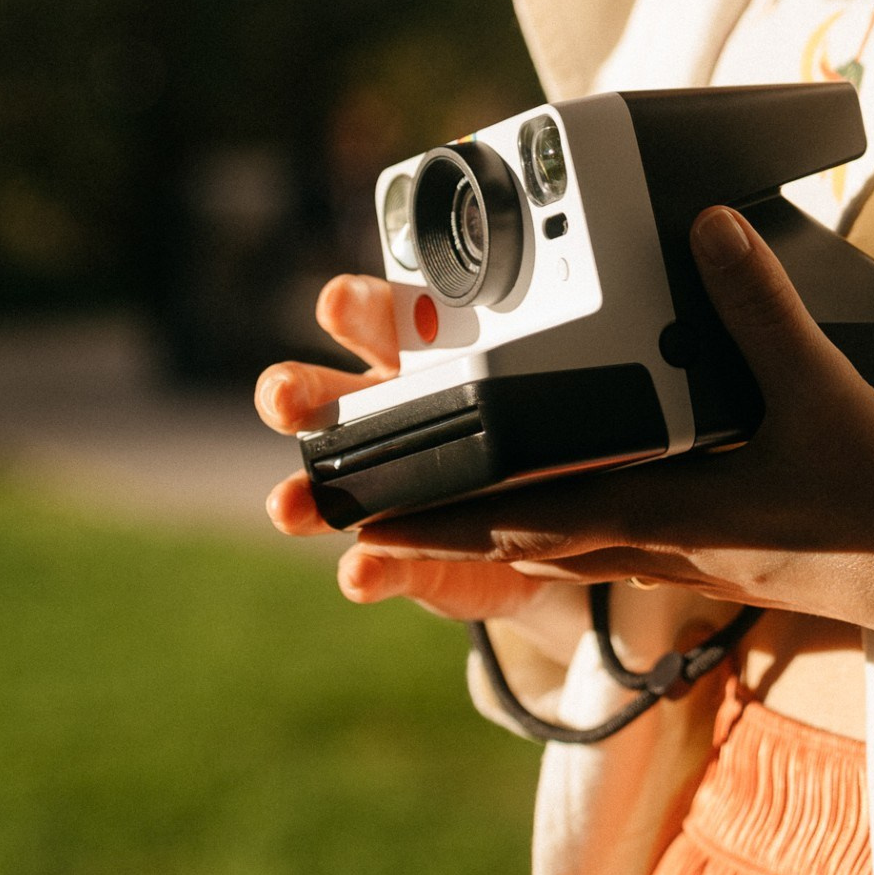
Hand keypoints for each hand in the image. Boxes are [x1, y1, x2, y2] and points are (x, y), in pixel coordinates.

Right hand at [254, 274, 564, 641]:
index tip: (340, 301)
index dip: (353, 306)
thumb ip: (547, 366)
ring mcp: (379, 492)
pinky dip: (367, 571)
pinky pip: (376, 564)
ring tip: (288, 506)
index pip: (376, 317)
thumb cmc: (537, 435)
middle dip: (291, 391)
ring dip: (298, 494)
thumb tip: (590, 335)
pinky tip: (361, 573)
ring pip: (321, 486)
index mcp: (416, 359)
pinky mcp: (400, 557)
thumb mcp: (549, 393)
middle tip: (282, 396)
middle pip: (320, 394)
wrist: (557, 528)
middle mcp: (380, 417)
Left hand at [356, 207, 873, 670]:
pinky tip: (575, 513)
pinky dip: (572, 528)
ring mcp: (692, 557)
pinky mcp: (724, 556)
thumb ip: (761, 308)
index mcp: (666, 512)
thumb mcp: (823, 391)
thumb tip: (709, 229)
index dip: (433, 509)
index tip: (359, 508)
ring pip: (567, 546)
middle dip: (439, 524)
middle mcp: (663, 543)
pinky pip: (620, 545)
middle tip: (362, 512)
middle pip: (522, 538)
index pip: (520, 512)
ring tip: (441, 508)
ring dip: (500, 527)